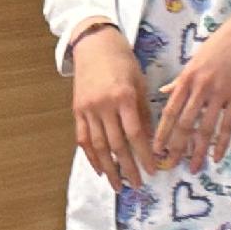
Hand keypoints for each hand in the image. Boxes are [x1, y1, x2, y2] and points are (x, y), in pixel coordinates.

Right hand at [67, 24, 156, 188]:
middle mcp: (104, 106)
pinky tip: (99, 169)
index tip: (152, 171)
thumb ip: (143, 112)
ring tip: (117, 185)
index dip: (144, 156)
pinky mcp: (77, 111)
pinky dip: (90, 156)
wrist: (94, 44)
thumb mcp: (139, 83)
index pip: (135, 135)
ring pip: (98, 146)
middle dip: (127, 168)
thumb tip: (149, 141)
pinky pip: (83, 139)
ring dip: (108, 169)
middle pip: (116, 145)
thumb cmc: (122, 61)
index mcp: (123, 97)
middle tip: (137, 185)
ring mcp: (88, 109)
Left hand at [154, 2, 230, 169]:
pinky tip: (217, 157)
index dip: (162, 132)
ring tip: (194, 167)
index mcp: (187, 78)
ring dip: (198, 151)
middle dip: (176, 148)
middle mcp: (200, 87)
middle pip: (185, 124)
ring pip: (206, 128)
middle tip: (170, 165)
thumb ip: (180, 80)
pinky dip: (222, 143)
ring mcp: (220, 93)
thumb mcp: (195, 59)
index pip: (170, 111)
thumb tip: (164, 92)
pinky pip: (228, 125)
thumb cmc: (221, 45)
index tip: (155, 149)